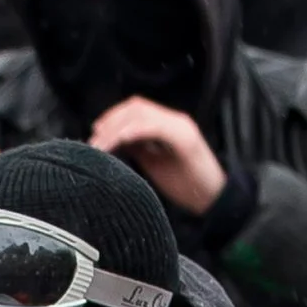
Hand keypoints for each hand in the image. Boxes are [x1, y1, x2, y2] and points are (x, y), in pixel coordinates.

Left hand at [86, 97, 226, 214]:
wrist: (213, 199)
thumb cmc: (185, 183)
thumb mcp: (154, 161)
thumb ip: (137, 147)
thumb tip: (112, 141)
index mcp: (167, 124)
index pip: (135, 108)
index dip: (112, 116)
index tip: (95, 133)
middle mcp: (174, 120)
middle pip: (135, 107)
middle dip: (110, 122)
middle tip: (93, 141)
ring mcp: (181, 127)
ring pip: (142, 115)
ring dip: (117, 128)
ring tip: (101, 145)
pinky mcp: (185, 139)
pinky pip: (155, 127)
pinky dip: (134, 132)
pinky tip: (120, 141)